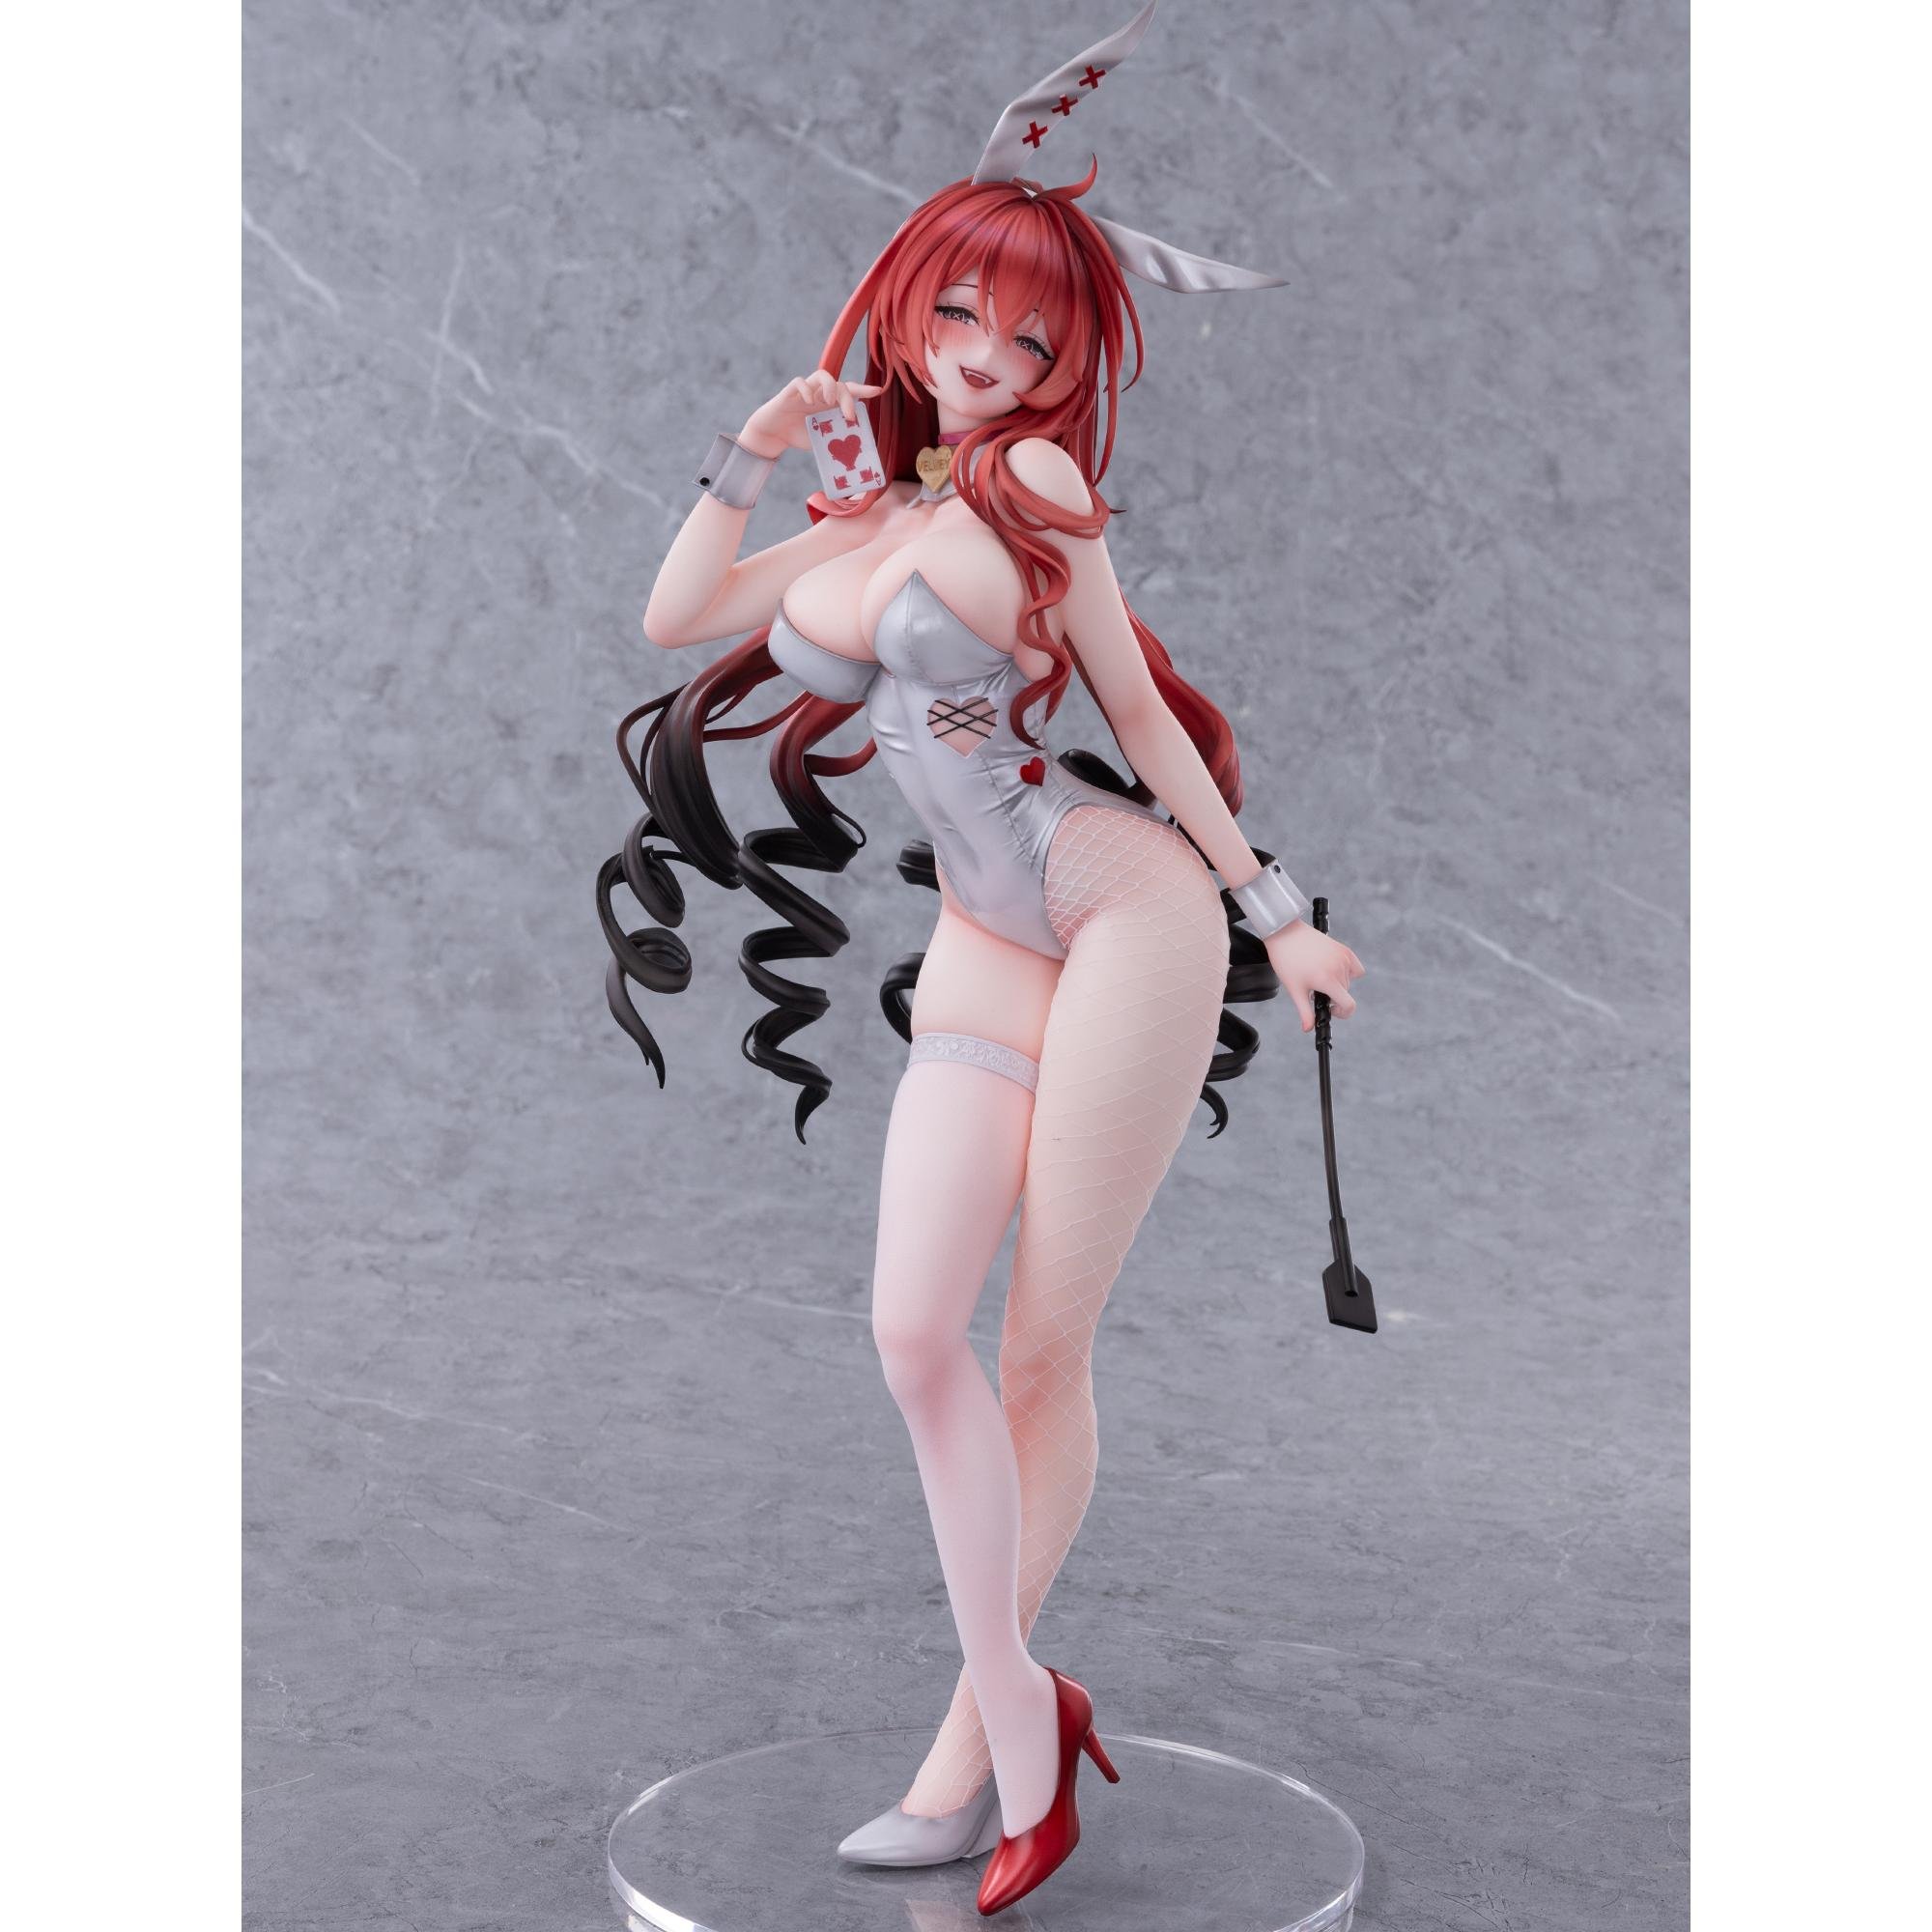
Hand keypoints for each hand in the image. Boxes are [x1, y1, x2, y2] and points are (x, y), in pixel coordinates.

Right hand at [739, 370, 884, 458]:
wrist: (773, 436)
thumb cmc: (798, 436)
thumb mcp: (821, 440)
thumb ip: (835, 439)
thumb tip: (855, 449)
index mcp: (829, 404)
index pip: (849, 391)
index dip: (863, 389)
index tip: (878, 391)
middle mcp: (819, 394)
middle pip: (839, 384)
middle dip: (848, 398)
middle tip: (849, 416)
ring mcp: (805, 392)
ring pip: (822, 374)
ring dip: (830, 386)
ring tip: (828, 402)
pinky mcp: (789, 393)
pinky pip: (799, 382)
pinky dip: (805, 389)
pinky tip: (807, 401)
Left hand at [1264, 920, 1364, 1032]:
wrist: (1285, 934)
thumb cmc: (1286, 962)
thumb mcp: (1295, 990)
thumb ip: (1305, 1012)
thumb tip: (1309, 1028)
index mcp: (1327, 980)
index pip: (1349, 1005)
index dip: (1342, 1013)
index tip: (1331, 1009)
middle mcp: (1339, 969)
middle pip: (1345, 993)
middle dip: (1332, 995)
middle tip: (1314, 987)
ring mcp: (1343, 958)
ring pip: (1348, 981)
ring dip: (1338, 983)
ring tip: (1318, 975)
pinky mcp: (1344, 949)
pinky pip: (1355, 968)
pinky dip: (1348, 972)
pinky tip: (1333, 970)